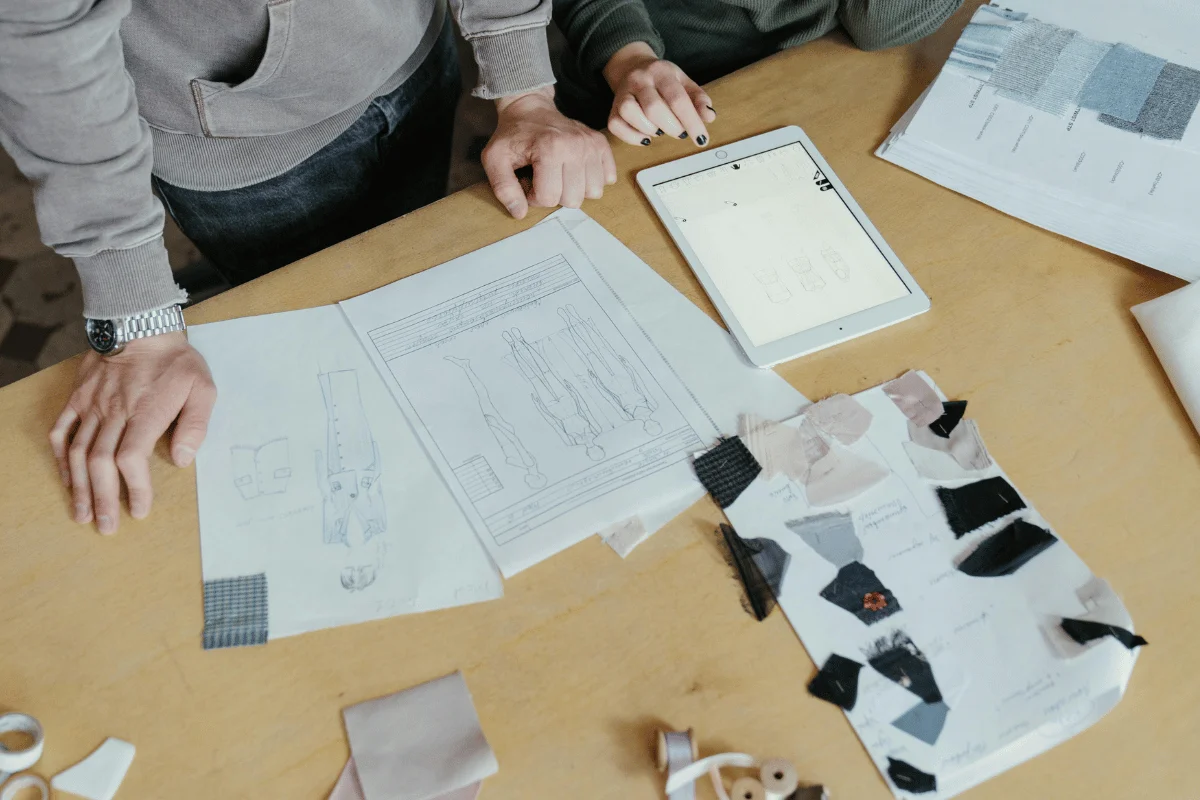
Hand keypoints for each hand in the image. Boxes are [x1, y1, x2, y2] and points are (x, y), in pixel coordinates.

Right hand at [49, 331, 216, 533]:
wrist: (141, 324)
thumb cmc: (176, 360)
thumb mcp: (203, 388)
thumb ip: (196, 425)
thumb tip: (182, 460)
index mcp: (145, 412)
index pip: (131, 458)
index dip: (134, 487)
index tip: (139, 509)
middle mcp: (114, 412)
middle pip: (101, 462)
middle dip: (102, 498)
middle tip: (106, 526)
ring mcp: (92, 405)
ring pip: (79, 452)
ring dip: (79, 486)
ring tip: (81, 514)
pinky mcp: (79, 398)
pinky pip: (62, 430)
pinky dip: (62, 457)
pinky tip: (66, 478)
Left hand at [483, 86, 616, 218]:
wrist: (530, 108)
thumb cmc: (512, 135)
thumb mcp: (494, 159)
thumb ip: (503, 188)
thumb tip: (520, 213)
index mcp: (549, 149)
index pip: (548, 198)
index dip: (534, 197)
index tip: (528, 181)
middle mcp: (575, 146)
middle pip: (573, 199)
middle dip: (555, 195)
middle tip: (543, 178)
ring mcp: (591, 144)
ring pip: (593, 192)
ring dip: (575, 189)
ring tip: (559, 174)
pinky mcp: (601, 144)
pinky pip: (607, 179)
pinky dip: (591, 179)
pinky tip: (576, 170)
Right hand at [602, 42, 715, 147]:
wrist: (633, 67)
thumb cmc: (663, 81)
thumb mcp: (685, 83)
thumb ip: (699, 99)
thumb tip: (709, 117)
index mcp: (662, 72)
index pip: (677, 98)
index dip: (691, 121)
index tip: (701, 138)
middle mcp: (640, 80)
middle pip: (653, 107)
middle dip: (672, 127)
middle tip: (680, 133)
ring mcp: (623, 93)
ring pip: (629, 113)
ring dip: (649, 129)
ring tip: (660, 131)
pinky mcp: (612, 108)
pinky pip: (615, 125)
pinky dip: (631, 137)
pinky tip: (646, 137)